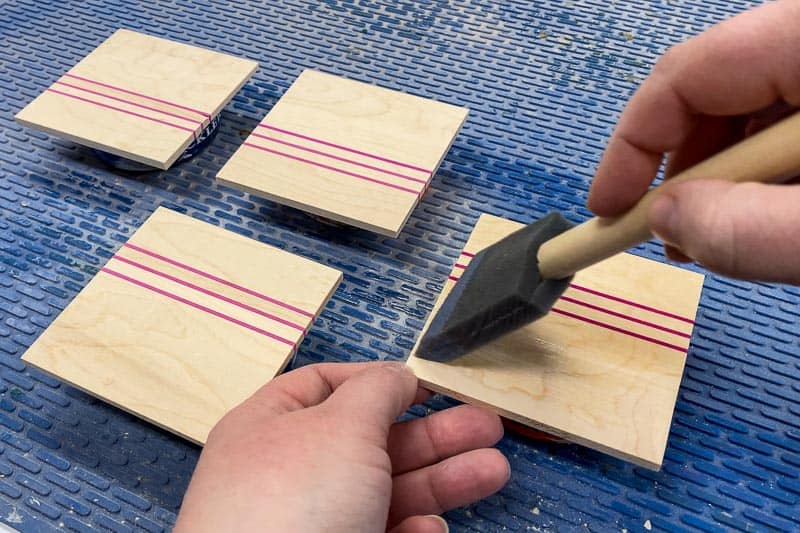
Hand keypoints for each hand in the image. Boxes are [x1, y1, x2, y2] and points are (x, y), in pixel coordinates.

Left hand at [174, 362, 508, 531]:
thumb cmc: (295, 503)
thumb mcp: (341, 426)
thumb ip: (376, 391)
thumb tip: (398, 373)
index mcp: (271, 426)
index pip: (325, 386)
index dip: (377, 380)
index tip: (426, 384)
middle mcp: (291, 473)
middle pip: (372, 440)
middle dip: (434, 433)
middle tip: (487, 427)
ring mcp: (313, 522)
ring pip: (387, 491)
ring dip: (442, 478)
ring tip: (495, 469)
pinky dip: (412, 530)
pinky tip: (431, 528)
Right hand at [587, 0, 799, 282]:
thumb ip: (748, 227)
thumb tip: (667, 219)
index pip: (688, 73)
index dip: (632, 144)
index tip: (607, 208)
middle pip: (715, 93)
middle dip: (679, 171)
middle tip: (666, 237)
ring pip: (750, 113)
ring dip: (721, 180)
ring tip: (719, 237)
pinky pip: (783, 127)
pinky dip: (761, 177)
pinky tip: (764, 215)